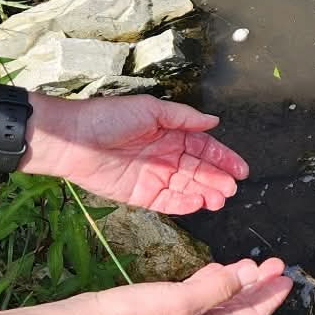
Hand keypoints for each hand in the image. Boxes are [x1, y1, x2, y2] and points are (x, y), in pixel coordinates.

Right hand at [0, 257, 294, 314]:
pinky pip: (199, 296)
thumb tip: (248, 275)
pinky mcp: (160, 310)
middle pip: (239, 308)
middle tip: (277, 265)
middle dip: (259, 287)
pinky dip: (213, 283)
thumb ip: (217, 287)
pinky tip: (213, 272)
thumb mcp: (181, 300)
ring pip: (220, 301)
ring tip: (253, 266)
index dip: (271, 297)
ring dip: (238, 283)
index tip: (288, 277)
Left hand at [24, 95, 249, 213]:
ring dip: (205, 193)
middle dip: (217, 180)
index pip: (204, 148)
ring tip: (219, 199)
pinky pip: (167, 203)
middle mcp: (165, 156)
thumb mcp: (150, 109)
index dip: (224, 158)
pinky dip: (183, 204)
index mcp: (170, 134)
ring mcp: (154, 177)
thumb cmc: (107, 118)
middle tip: (231, 188)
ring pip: (187, 188)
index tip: (241, 170)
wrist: (73, 139)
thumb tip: (213, 120)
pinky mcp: (141, 195)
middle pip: (199, 171)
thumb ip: (183, 117)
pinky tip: (197, 203)